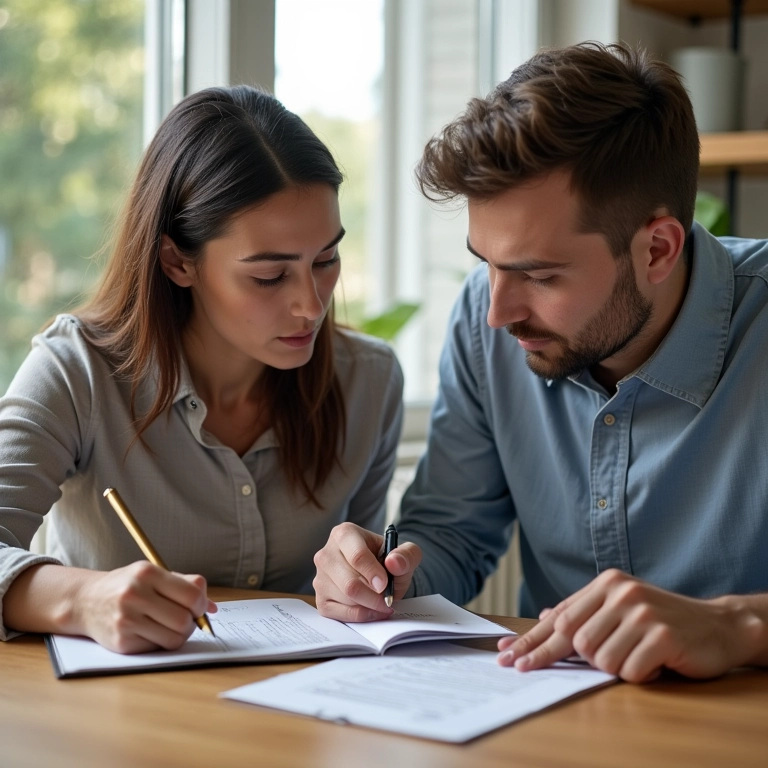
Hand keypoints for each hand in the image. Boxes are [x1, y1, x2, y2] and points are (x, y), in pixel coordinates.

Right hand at [74, 561, 217, 653]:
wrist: (86, 601)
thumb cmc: (127, 585)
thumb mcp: (153, 574)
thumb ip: (185, 585)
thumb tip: (212, 608)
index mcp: (147, 573)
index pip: (191, 594)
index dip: (201, 604)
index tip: (198, 607)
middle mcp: (135, 595)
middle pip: (184, 620)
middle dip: (191, 623)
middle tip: (186, 619)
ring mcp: (126, 620)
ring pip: (174, 638)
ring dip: (179, 635)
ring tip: (170, 626)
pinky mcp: (121, 642)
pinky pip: (157, 648)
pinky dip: (160, 642)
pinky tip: (151, 631)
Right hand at [313, 522, 421, 621]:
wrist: (379, 573)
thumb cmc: (388, 560)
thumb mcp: (405, 553)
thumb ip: (406, 555)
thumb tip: (394, 562)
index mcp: (344, 533)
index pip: (356, 557)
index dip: (373, 573)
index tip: (385, 584)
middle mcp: (326, 554)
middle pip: (350, 583)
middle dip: (374, 596)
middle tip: (387, 598)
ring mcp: (320, 577)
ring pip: (345, 600)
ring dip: (369, 605)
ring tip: (382, 600)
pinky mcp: (320, 599)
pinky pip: (339, 614)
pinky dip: (360, 615)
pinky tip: (372, 610)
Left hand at [497, 569, 758, 681]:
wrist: (717, 626)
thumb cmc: (662, 620)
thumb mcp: (620, 609)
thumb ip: (585, 612)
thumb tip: (545, 617)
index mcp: (607, 583)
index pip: (560, 617)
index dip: (532, 640)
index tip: (508, 656)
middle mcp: (621, 592)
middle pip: (574, 639)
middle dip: (562, 659)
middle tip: (542, 669)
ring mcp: (642, 611)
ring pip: (600, 658)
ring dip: (615, 668)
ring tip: (634, 657)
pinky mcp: (662, 634)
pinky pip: (630, 671)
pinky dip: (639, 675)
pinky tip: (654, 663)